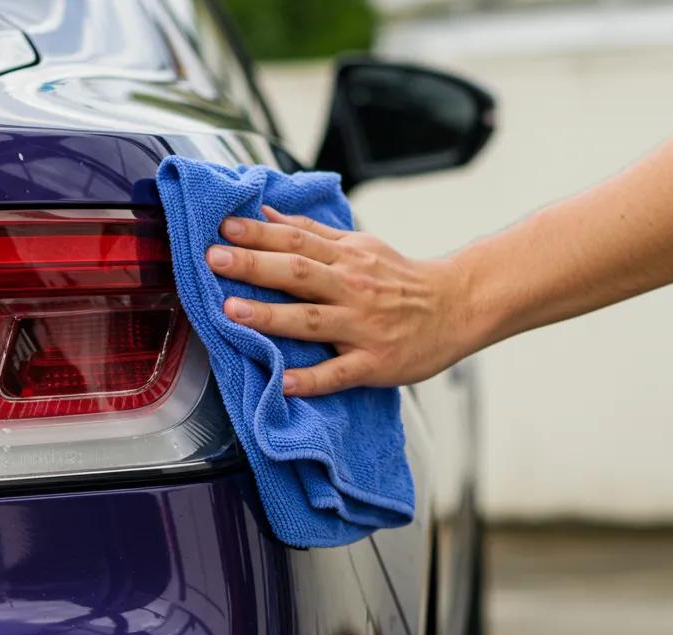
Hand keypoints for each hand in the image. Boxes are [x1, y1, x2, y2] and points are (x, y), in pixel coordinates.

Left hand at [205, 206, 476, 395]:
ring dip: (271, 316)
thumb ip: (311, 232)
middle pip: (298, 273)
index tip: (222, 227)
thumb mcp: (360, 246)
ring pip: (312, 320)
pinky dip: (310, 379)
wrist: (458, 307)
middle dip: (254, 265)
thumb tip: (267, 215)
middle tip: (214, 260)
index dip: (258, 234)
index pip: (295, 240)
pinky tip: (283, 382)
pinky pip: (338, 373)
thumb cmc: (401, 280)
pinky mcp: (374, 363)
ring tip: (233, 313)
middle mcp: (352, 288)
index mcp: (347, 258)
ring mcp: (363, 327)